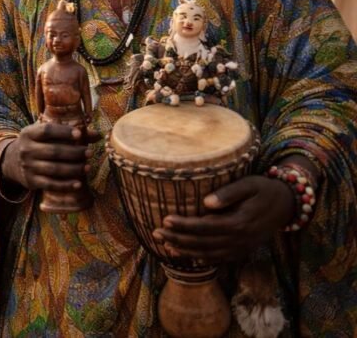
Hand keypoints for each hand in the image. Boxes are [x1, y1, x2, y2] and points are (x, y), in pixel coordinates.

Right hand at [1, 122, 101, 191]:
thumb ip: (68, 133)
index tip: (79, 134)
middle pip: (54, 151)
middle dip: (74, 152)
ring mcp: (28, 166)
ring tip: (88, 167)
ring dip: (74, 169)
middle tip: (89, 153)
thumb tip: (97, 135)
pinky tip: (79, 183)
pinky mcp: (31, 181)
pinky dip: (66, 185)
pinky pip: (51, 184)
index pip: (47, 131)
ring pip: (54, 169)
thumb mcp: (44, 135)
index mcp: (28, 133)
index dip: (63, 132)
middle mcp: (26, 149)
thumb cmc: (36, 144)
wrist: (12, 161)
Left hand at [153, 175, 294, 263]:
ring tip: (164, 244)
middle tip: (155, 233)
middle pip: (203, 243)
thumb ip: (229, 193)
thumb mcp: (250, 184)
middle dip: (178, 239)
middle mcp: (240, 239)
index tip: (165, 219)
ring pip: (209, 254)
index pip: (205, 226)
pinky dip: (202, 259)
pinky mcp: (242, 250)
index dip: (184, 225)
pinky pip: (220, 258)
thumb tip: (207, 203)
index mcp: (239, 222)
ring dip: (185, 251)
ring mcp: (242, 247)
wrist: (287, 205)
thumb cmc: (264, 189)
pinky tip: (186, 256)